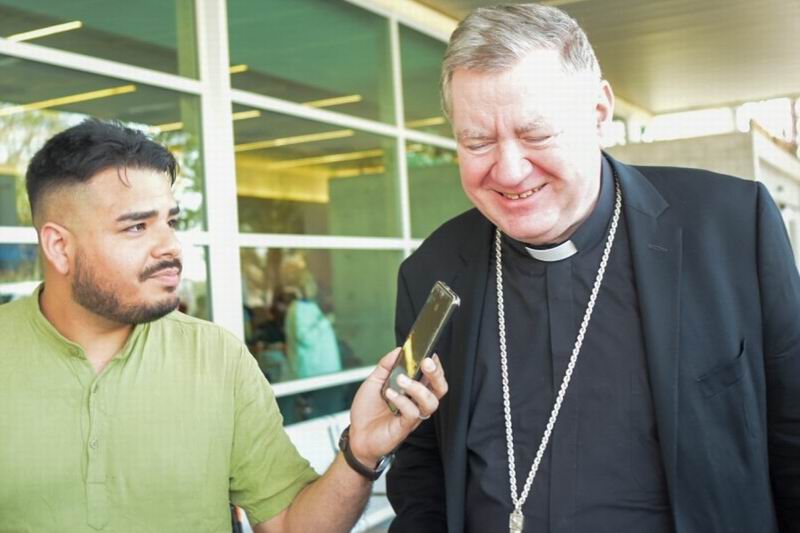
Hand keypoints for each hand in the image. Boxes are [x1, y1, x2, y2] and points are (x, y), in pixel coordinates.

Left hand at [347, 349, 447, 465]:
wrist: (356, 435)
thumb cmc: (367, 411)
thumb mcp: (374, 381)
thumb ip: (386, 366)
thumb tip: (398, 350)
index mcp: (413, 391)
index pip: (433, 377)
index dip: (436, 366)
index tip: (429, 354)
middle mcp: (416, 403)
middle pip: (440, 389)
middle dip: (436, 374)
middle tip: (426, 363)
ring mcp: (413, 415)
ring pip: (430, 402)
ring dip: (418, 388)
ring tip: (401, 380)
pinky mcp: (405, 427)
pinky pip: (412, 413)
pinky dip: (402, 401)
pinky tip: (390, 394)